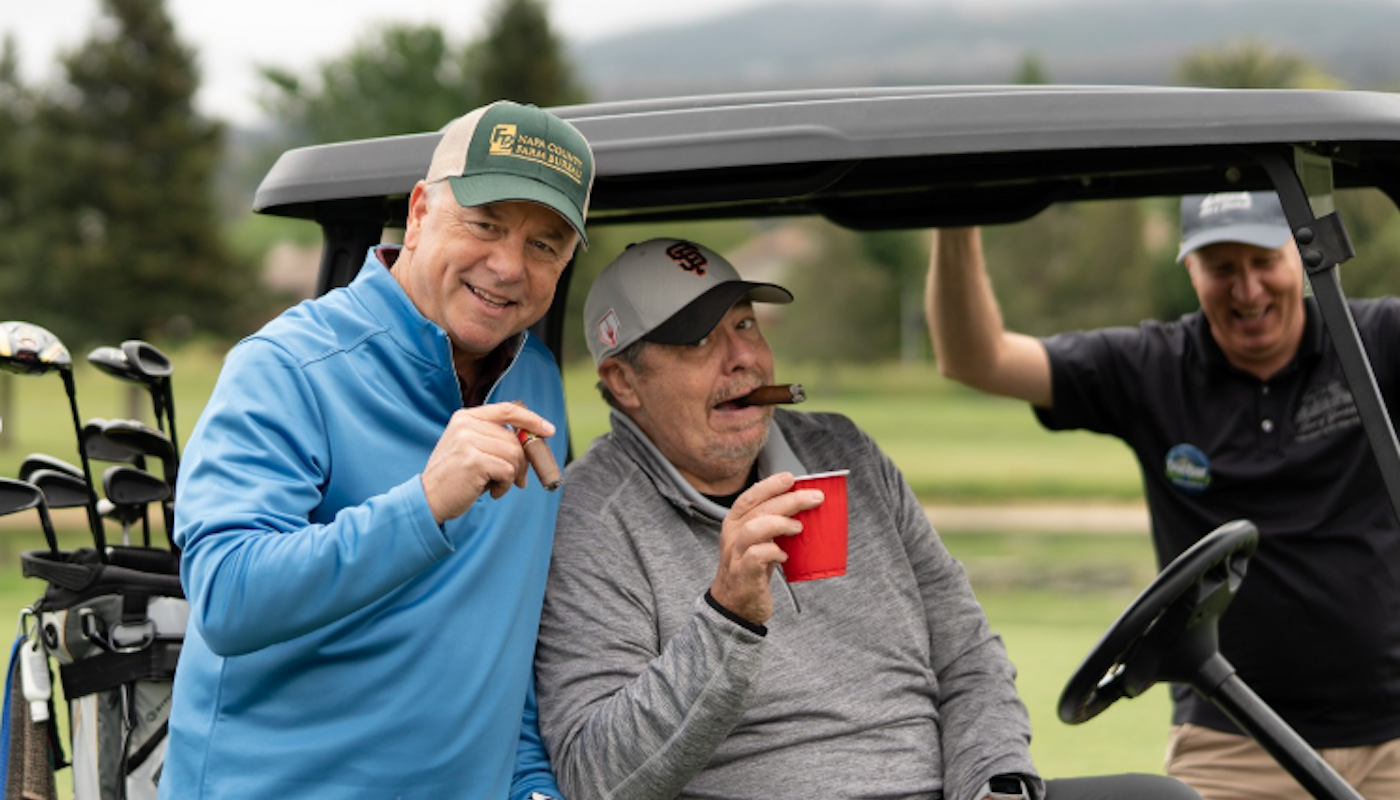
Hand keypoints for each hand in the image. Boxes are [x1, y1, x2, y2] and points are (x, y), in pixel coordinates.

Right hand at [420, 403, 554, 523]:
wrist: (427, 499)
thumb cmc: (455, 477)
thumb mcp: (470, 449)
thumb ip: (494, 440)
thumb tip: (532, 441)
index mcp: (466, 417)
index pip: (507, 410)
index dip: (531, 419)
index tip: (549, 430)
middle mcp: (466, 425)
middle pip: (514, 439)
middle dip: (522, 462)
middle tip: (517, 480)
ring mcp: (468, 441)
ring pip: (514, 455)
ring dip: (512, 476)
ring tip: (496, 486)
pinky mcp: (473, 460)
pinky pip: (507, 471)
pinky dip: (505, 486)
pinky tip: (491, 492)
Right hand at [709, 473, 823, 624]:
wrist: (734, 608)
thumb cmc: (750, 570)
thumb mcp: (758, 542)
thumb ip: (772, 525)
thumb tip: (804, 507)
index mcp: (735, 523)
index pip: (750, 497)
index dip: (770, 485)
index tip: (791, 478)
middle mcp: (733, 536)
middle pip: (759, 509)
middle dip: (789, 500)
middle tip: (815, 498)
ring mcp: (736, 555)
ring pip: (754, 528)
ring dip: (780, 523)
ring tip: (798, 528)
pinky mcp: (744, 574)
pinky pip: (757, 556)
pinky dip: (774, 552)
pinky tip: (785, 556)